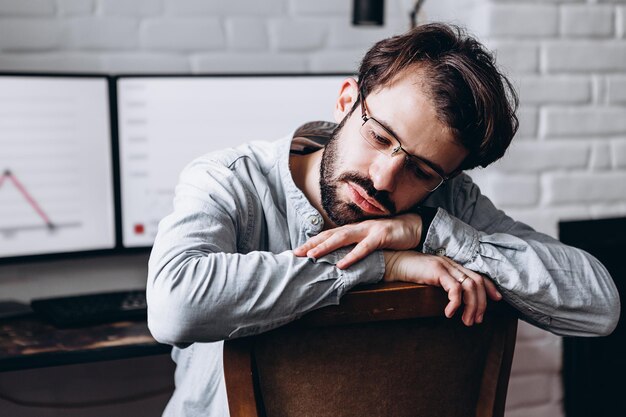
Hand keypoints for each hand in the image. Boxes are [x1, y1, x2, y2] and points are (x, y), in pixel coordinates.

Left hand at [293, 213, 421, 268]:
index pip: (329, 235)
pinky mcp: (382, 236)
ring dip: (326, 247)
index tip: (297, 251)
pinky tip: (342, 264)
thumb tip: (339, 259)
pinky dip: (352, 256)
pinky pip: (365, 248)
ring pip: (343, 238)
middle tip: (295, 253)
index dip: (312, 242)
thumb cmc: (391, 236)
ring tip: (312, 256)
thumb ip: (356, 247)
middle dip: (312, 244)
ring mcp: (369, 230)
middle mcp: (358, 228)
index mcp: (354, 230)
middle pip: (330, 235)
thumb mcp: (370, 241)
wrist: (415, 226)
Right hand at [384, 250, 501, 325]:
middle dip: (481, 304)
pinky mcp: (437, 270)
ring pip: (470, 286)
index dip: (489, 287)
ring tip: (466, 321)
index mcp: (452, 265)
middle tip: (476, 321)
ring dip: (471, 307)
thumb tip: (455, 301)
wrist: (393, 263)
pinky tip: (449, 313)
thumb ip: (443, 284)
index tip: (497, 300)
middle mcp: (452, 263)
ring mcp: (445, 265)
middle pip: (477, 282)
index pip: (477, 275)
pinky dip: (455, 303)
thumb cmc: (409, 273)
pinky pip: (454, 289)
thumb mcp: (430, 279)